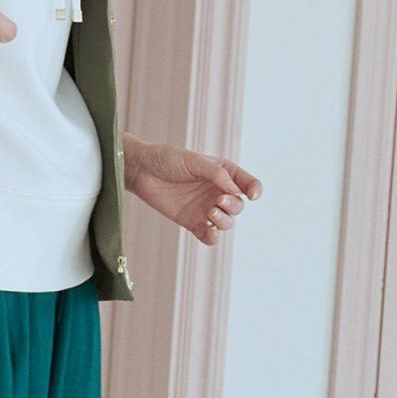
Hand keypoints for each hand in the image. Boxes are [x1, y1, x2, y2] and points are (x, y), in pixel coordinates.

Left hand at [123, 137, 261, 244]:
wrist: (142, 171)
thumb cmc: (168, 160)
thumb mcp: (194, 161)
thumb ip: (216, 174)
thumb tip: (234, 190)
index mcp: (224, 173)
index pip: (247, 184)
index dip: (254, 189)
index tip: (252, 195)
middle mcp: (217, 192)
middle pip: (238, 206)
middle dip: (233, 206)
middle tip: (218, 201)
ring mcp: (206, 208)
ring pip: (227, 222)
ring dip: (224, 220)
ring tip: (210, 212)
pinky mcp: (192, 222)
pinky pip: (209, 236)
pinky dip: (213, 237)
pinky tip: (210, 231)